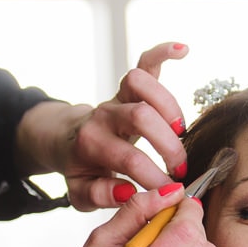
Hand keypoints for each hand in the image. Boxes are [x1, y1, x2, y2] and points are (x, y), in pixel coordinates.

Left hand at [18, 42, 189, 210]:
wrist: (65, 141)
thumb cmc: (80, 170)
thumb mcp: (80, 193)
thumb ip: (100, 196)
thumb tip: (128, 191)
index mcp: (90, 144)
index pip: (130, 159)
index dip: (155, 177)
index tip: (170, 193)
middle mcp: (103, 115)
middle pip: (141, 116)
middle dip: (168, 145)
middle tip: (180, 168)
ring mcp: (116, 97)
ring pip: (141, 83)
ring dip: (169, 105)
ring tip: (180, 130)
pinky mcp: (128, 87)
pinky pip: (145, 62)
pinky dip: (162, 52)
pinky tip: (182, 50)